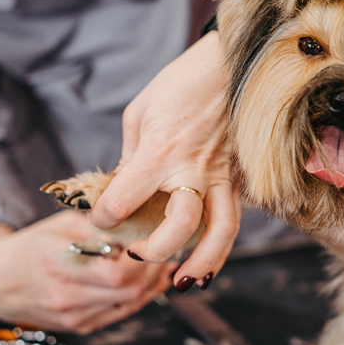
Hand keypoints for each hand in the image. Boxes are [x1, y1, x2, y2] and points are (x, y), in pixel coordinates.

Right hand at [0, 211, 175, 333]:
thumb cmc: (32, 245)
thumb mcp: (61, 224)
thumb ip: (99, 223)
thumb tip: (141, 217)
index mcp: (59, 263)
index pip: (118, 271)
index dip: (145, 258)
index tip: (158, 239)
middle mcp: (65, 295)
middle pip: (129, 290)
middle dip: (155, 270)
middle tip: (169, 251)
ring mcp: (72, 316)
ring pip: (129, 304)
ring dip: (153, 285)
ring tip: (165, 265)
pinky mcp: (78, 326)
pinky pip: (119, 314)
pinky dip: (139, 299)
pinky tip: (150, 282)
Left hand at [89, 31, 240, 288]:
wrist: (233, 62)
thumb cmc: (182, 83)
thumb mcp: (140, 114)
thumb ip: (132, 158)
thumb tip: (125, 189)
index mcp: (158, 152)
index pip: (122, 201)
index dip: (103, 217)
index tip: (101, 218)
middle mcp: (193, 170)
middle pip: (177, 228)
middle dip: (152, 250)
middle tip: (135, 254)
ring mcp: (223, 176)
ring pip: (219, 233)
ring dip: (201, 263)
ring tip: (183, 281)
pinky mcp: (242, 178)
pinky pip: (234, 219)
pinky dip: (222, 245)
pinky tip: (208, 259)